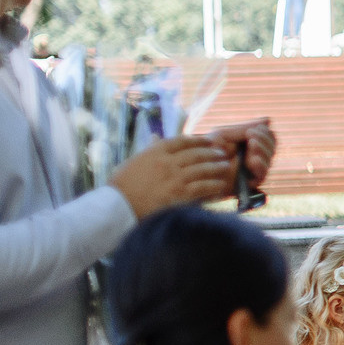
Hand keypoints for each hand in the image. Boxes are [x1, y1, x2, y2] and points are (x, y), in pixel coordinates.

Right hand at [108, 134, 237, 217]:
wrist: (117, 207)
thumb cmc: (121, 186)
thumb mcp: (133, 162)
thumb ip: (149, 150)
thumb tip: (156, 137)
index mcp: (155, 152)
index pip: (182, 141)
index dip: (198, 139)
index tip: (208, 140)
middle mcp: (167, 161)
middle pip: (196, 153)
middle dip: (212, 152)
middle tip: (222, 153)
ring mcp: (174, 177)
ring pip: (203, 168)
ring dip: (217, 167)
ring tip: (226, 167)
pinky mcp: (179, 193)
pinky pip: (203, 186)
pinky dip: (214, 185)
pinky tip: (221, 185)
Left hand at [209, 118, 276, 187]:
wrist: (196, 168)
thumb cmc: (207, 150)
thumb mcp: (225, 134)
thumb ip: (245, 128)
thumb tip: (268, 120)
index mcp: (251, 143)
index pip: (269, 137)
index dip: (265, 133)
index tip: (251, 131)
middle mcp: (256, 156)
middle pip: (272, 146)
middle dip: (264, 140)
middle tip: (251, 137)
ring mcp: (254, 170)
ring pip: (270, 159)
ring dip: (263, 150)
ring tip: (251, 145)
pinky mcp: (250, 183)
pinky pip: (263, 174)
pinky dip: (260, 165)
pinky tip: (253, 160)